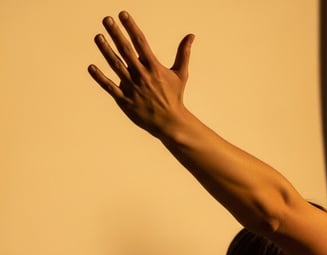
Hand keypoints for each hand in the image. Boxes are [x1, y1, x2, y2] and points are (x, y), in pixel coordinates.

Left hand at [88, 11, 193, 137]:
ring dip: (106, 50)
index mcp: (154, 67)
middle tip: (107, 19)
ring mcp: (132, 87)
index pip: (141, 42)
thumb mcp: (181, 74)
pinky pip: (109, 87)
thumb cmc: (174, 97)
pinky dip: (100, 77)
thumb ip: (183, 53)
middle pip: (126, 50)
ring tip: (98, 36)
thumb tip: (191, 36)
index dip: (131, 27)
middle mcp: (142, 75)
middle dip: (116, 34)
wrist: (170, 122)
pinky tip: (91, 67)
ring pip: (116, 65)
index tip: (122, 14)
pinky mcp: (124, 100)